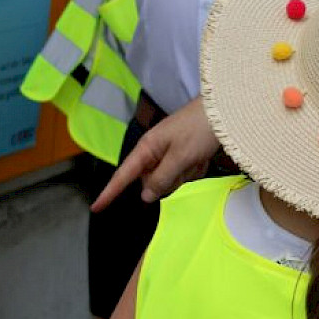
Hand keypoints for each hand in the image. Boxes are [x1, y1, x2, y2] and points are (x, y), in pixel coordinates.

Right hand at [91, 96, 219, 210]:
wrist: (223, 111)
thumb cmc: (198, 129)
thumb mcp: (180, 157)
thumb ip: (161, 179)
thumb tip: (145, 197)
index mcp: (147, 148)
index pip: (124, 175)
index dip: (110, 192)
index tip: (95, 207)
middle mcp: (155, 152)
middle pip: (153, 182)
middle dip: (171, 179)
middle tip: (188, 163)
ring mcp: (169, 154)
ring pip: (171, 180)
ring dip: (186, 173)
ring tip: (197, 156)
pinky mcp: (183, 155)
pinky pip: (184, 174)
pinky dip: (194, 168)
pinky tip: (203, 157)